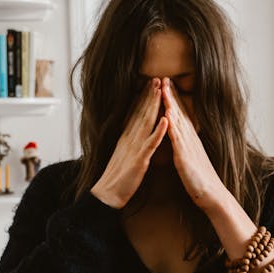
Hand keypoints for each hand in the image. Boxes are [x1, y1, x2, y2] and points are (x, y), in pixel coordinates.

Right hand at [91, 79, 168, 208]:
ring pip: (146, 122)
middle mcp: (130, 139)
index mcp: (127, 138)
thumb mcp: (123, 154)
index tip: (150, 84)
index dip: (143, 98)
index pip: (136, 113)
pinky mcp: (139, 159)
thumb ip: (129, 142)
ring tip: (160, 90)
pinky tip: (165, 120)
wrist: (108, 194)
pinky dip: (158, 131)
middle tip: (157, 78)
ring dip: (153, 105)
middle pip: (141, 113)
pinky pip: (150, 144)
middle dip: (149, 95)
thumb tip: (132, 132)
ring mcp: (135, 148)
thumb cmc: (118, 178)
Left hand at [161, 77, 227, 210]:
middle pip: (180, 113)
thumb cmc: (201, 180)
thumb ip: (187, 148)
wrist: (212, 195)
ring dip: (171, 104)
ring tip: (164, 88)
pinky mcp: (185, 157)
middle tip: (164, 78)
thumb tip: (182, 142)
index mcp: (190, 141)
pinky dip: (172, 124)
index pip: (181, 116)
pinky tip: (167, 113)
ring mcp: (188, 147)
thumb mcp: (192, 160)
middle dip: (171, 95)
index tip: (167, 86)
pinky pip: (177, 138)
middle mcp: (190, 140)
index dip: (174, 101)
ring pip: (178, 121)